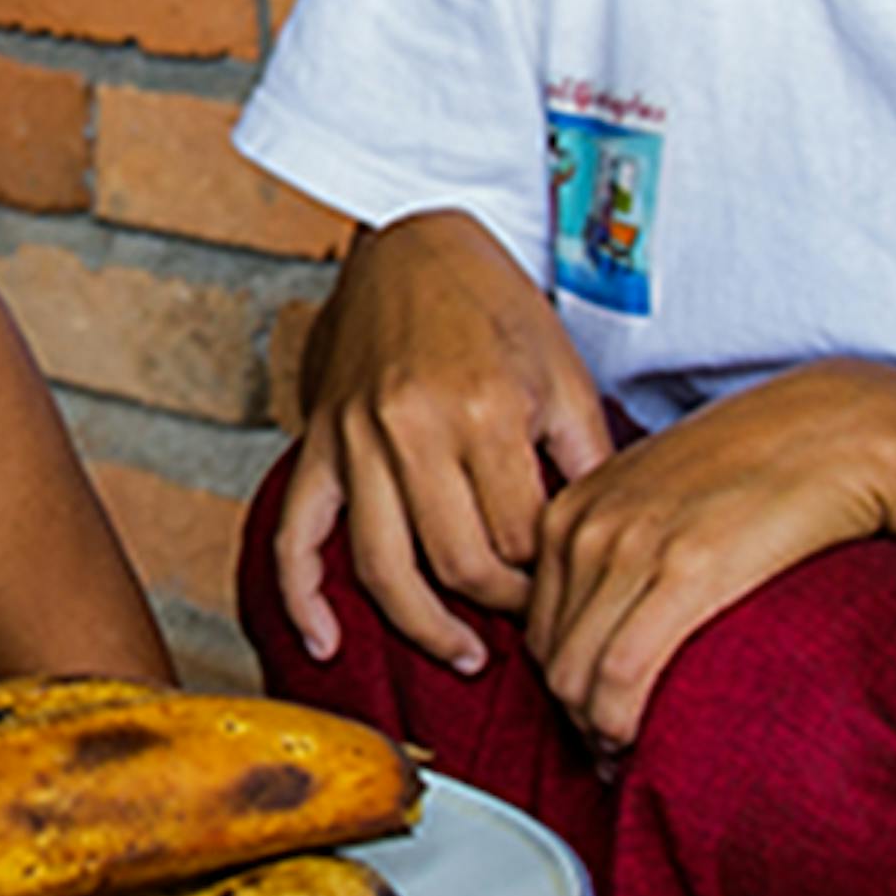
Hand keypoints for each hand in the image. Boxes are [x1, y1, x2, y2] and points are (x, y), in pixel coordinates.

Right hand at [270, 212, 609, 678]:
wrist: (412, 241)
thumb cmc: (495, 304)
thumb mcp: (562, 371)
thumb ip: (588, 457)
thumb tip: (602, 543)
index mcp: (481, 409)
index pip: (517, 538)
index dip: (546, 578)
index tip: (563, 588)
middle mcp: (410, 428)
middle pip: (455, 563)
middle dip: (499, 605)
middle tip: (528, 620)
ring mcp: (354, 438)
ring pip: (381, 567)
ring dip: (424, 627)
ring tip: (463, 654)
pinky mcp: (318, 441)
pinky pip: (294, 534)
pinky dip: (302, 597)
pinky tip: (322, 644)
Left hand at [520, 361, 895, 741]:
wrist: (830, 433)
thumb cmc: (757, 469)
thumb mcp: (659, 492)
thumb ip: (620, 541)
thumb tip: (609, 616)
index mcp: (572, 509)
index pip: (535, 624)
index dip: (562, 683)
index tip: (592, 715)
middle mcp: (587, 527)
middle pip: (550, 657)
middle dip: (575, 717)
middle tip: (612, 750)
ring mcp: (631, 548)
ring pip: (576, 676)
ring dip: (598, 731)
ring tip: (630, 755)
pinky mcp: (685, 572)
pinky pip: (622, 675)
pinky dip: (622, 723)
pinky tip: (642, 741)